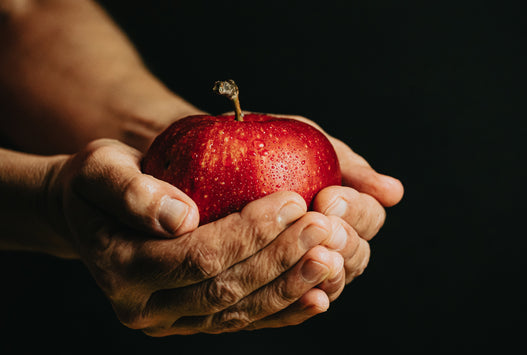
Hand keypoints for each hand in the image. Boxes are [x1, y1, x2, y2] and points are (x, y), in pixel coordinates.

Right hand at [46, 139, 362, 334]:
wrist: (94, 213)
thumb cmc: (99, 183)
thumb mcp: (102, 170)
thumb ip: (133, 192)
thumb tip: (181, 218)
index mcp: (122, 269)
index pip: (198, 257)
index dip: (250, 232)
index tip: (294, 200)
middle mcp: (146, 308)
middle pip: (225, 289)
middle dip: (281, 259)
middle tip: (325, 228)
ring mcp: (171, 321)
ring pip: (240, 312)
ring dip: (290, 286)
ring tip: (333, 258)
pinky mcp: (192, 321)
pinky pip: (243, 321)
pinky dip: (283, 310)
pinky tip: (318, 295)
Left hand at [264, 115, 403, 308]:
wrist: (211, 157)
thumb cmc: (269, 147)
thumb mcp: (309, 146)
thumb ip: (350, 167)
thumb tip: (395, 194)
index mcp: (346, 210)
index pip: (370, 218)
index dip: (356, 212)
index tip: (326, 198)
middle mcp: (332, 243)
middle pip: (357, 255)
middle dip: (343, 241)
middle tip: (318, 226)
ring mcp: (306, 267)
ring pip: (333, 281)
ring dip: (328, 271)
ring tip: (311, 255)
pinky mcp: (276, 286)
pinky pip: (297, 304)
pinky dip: (306, 300)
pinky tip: (310, 296)